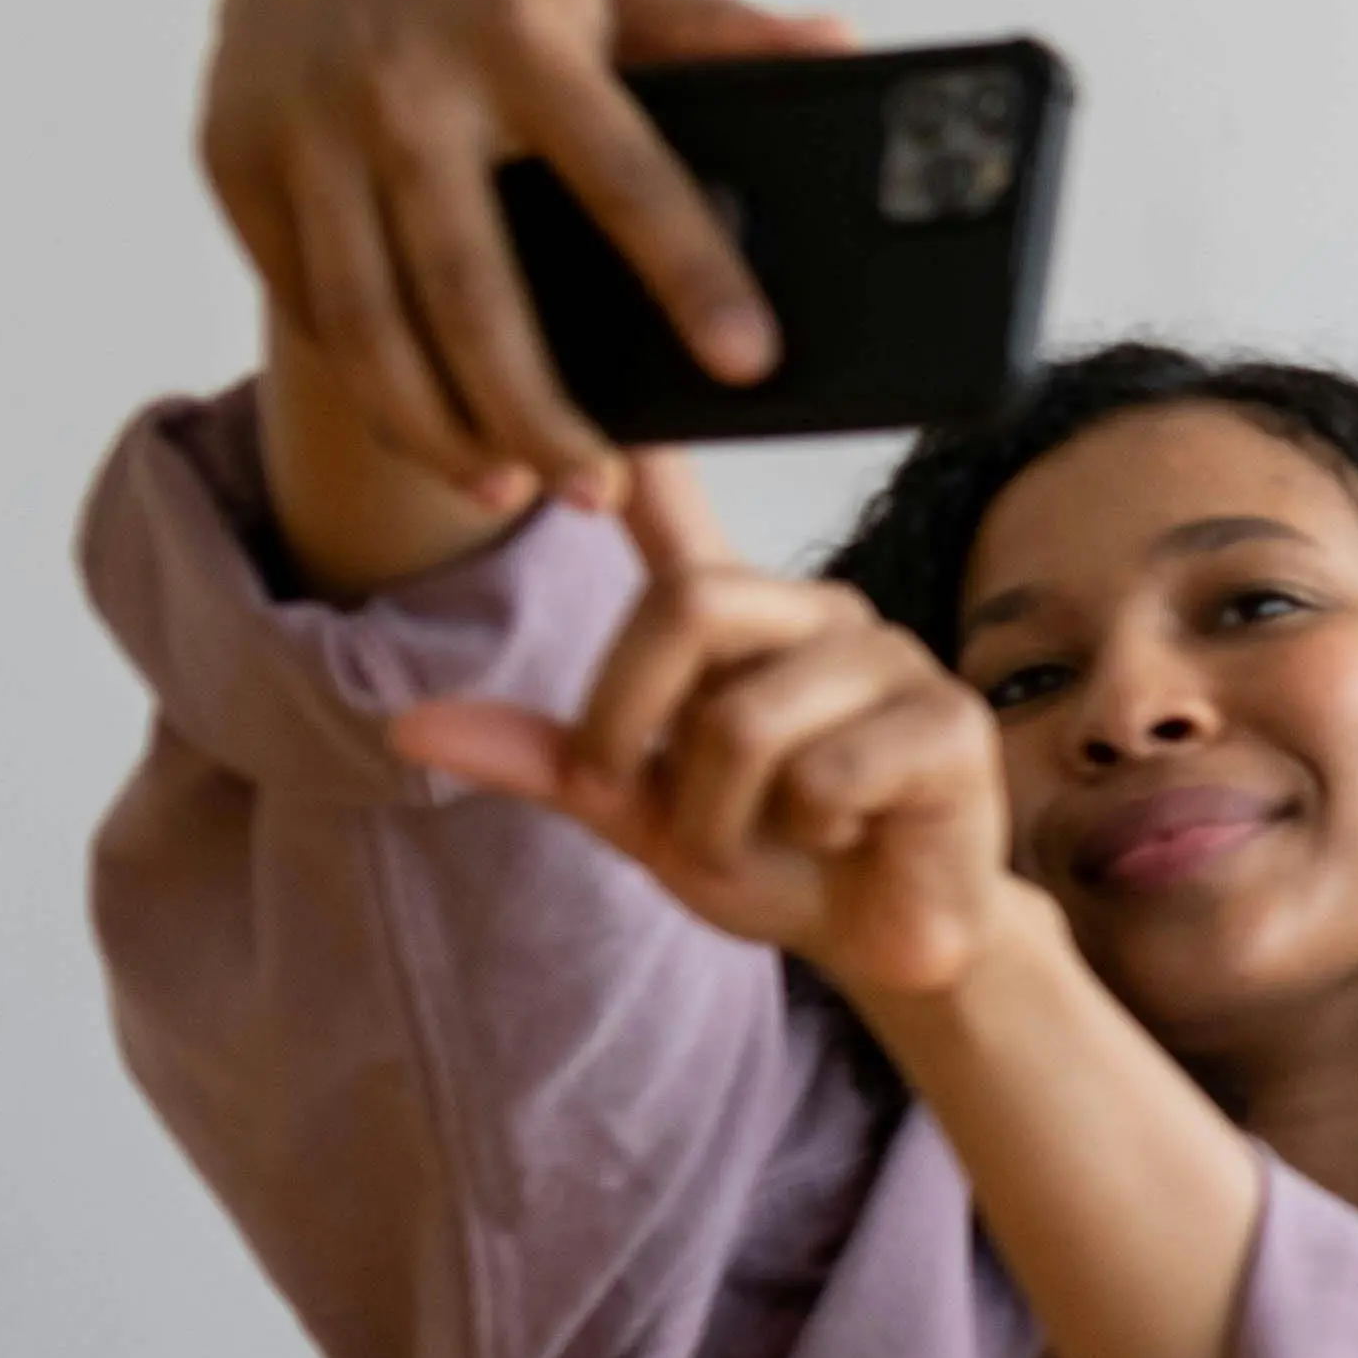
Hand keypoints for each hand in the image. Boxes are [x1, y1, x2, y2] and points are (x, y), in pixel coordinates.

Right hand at [198, 0, 849, 537]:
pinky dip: (372, 389)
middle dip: (535, 406)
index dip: (689, 271)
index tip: (749, 362)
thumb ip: (718, 28)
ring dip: (440, 427)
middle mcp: (402, 88)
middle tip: (602, 492)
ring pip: (369, 321)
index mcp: (520, 39)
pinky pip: (308, 310)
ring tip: (512, 487)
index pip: (622, 173)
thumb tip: (840, 40)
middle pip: (472, 286)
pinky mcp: (235, 167)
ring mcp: (303, 130)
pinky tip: (435, 435)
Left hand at [386, 456, 1018, 1003]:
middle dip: (627, 719)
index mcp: (741, 622)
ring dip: (720, 816)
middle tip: (633, 806)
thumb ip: (549, 761)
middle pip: (689, 603)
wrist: (887, 942)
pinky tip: (851, 836)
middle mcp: (817, 614)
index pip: (682, 517)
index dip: (643, 463)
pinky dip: (810, 833)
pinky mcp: (948, 724)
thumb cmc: (775, 861)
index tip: (608, 415)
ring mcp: (892, 659)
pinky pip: (826, 775)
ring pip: (746, 718)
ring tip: (763, 843)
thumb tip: (408, 723)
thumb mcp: (641, 814)